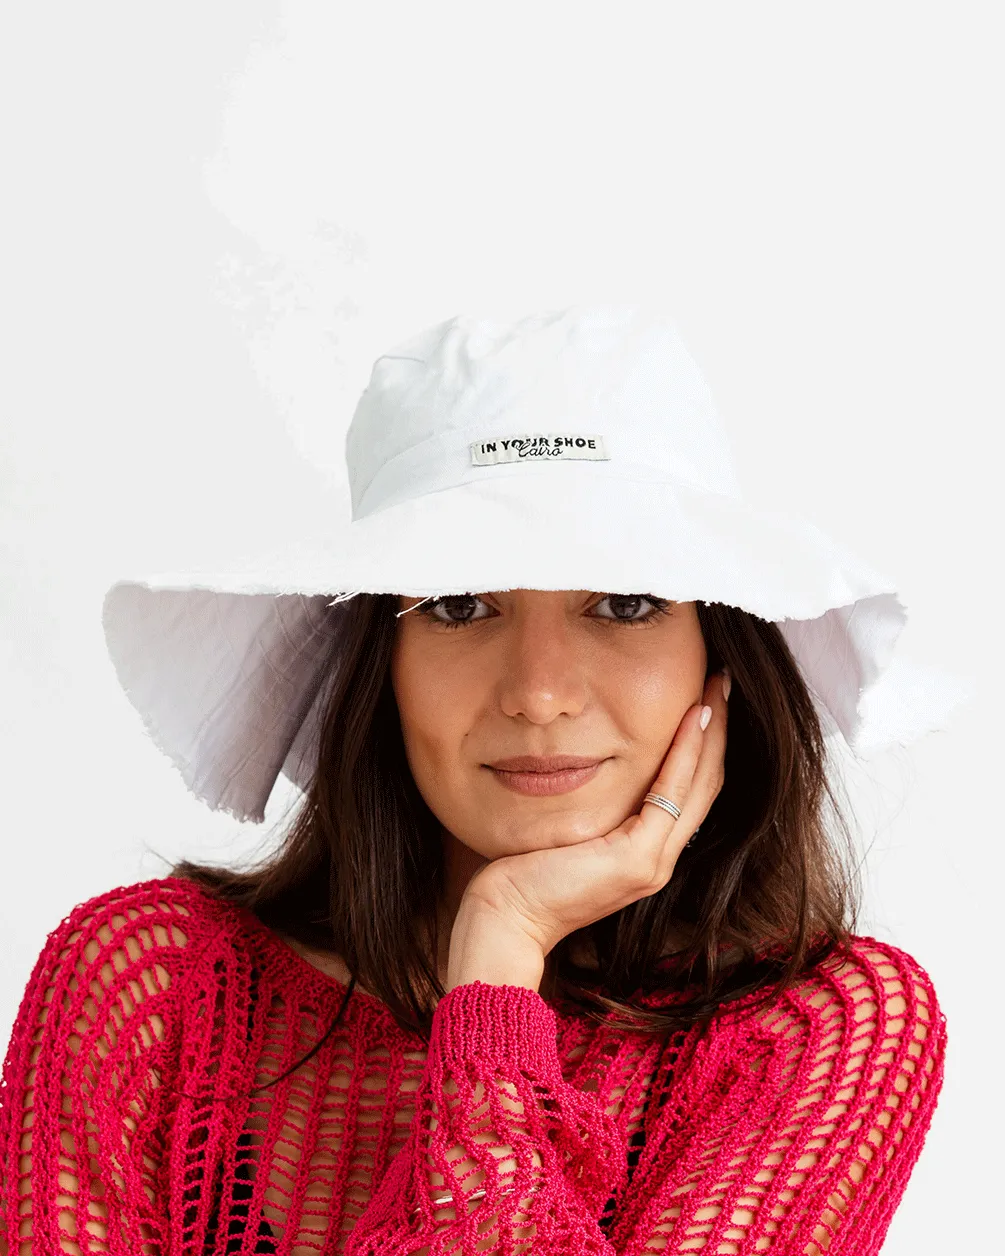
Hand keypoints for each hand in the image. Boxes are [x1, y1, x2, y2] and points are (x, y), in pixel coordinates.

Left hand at [456, 669, 729, 961]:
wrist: (506, 917)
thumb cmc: (523, 873)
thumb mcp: (570, 831)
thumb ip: (593, 808)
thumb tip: (590, 763)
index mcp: (645, 854)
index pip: (689, 791)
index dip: (704, 745)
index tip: (705, 699)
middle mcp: (658, 860)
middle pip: (706, 784)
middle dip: (717, 730)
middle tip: (722, 681)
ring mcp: (653, 863)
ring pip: (700, 785)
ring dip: (712, 733)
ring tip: (717, 689)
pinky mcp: (637, 859)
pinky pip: (672, 794)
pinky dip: (686, 752)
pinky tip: (691, 717)